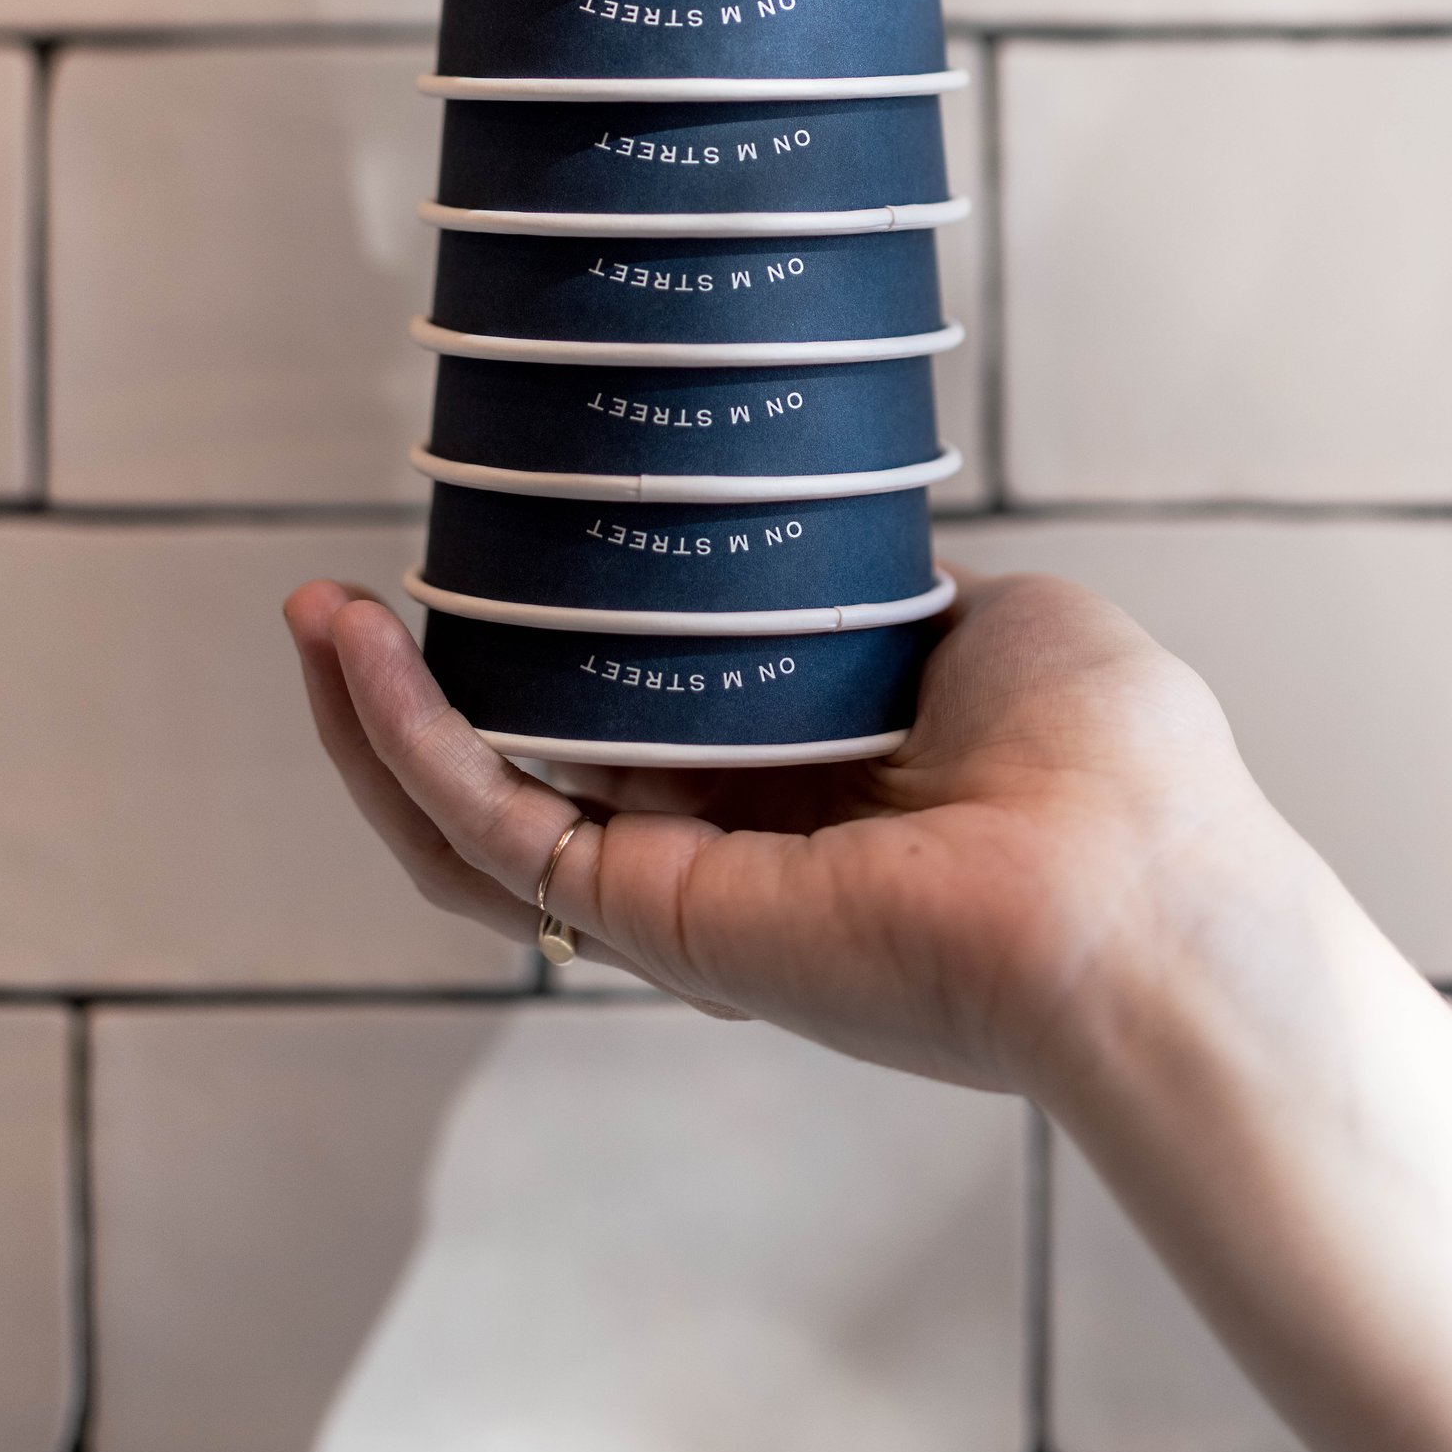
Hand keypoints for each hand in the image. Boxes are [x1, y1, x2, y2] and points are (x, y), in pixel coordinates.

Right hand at [282, 567, 1282, 1103]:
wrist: (1143, 889)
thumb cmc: (1115, 765)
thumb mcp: (992, 623)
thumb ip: (886, 588)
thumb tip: (833, 534)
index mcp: (804, 791)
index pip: (627, 730)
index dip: (539, 649)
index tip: (487, 548)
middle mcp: (727, 855)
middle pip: (515, 788)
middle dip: (407, 700)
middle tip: (337, 601)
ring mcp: (683, 898)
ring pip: (470, 826)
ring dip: (369, 725)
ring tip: (307, 619)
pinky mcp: (655, 917)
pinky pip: (490, 825)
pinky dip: (406, 738)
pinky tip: (354, 646)